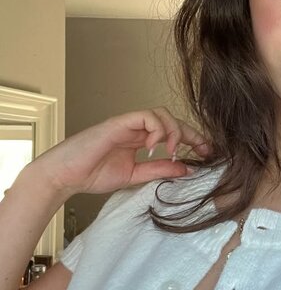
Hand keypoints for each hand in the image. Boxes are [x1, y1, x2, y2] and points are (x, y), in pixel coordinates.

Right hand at [26, 107, 209, 199]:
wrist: (65, 176)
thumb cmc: (92, 174)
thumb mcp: (134, 176)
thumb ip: (158, 170)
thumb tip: (185, 168)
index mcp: (140, 140)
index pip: (172, 133)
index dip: (191, 139)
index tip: (207, 153)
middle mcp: (135, 129)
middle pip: (171, 120)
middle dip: (191, 133)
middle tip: (204, 149)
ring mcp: (127, 124)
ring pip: (161, 113)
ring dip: (173, 131)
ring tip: (171, 151)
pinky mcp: (118, 123)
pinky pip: (145, 116)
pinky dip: (156, 129)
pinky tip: (154, 147)